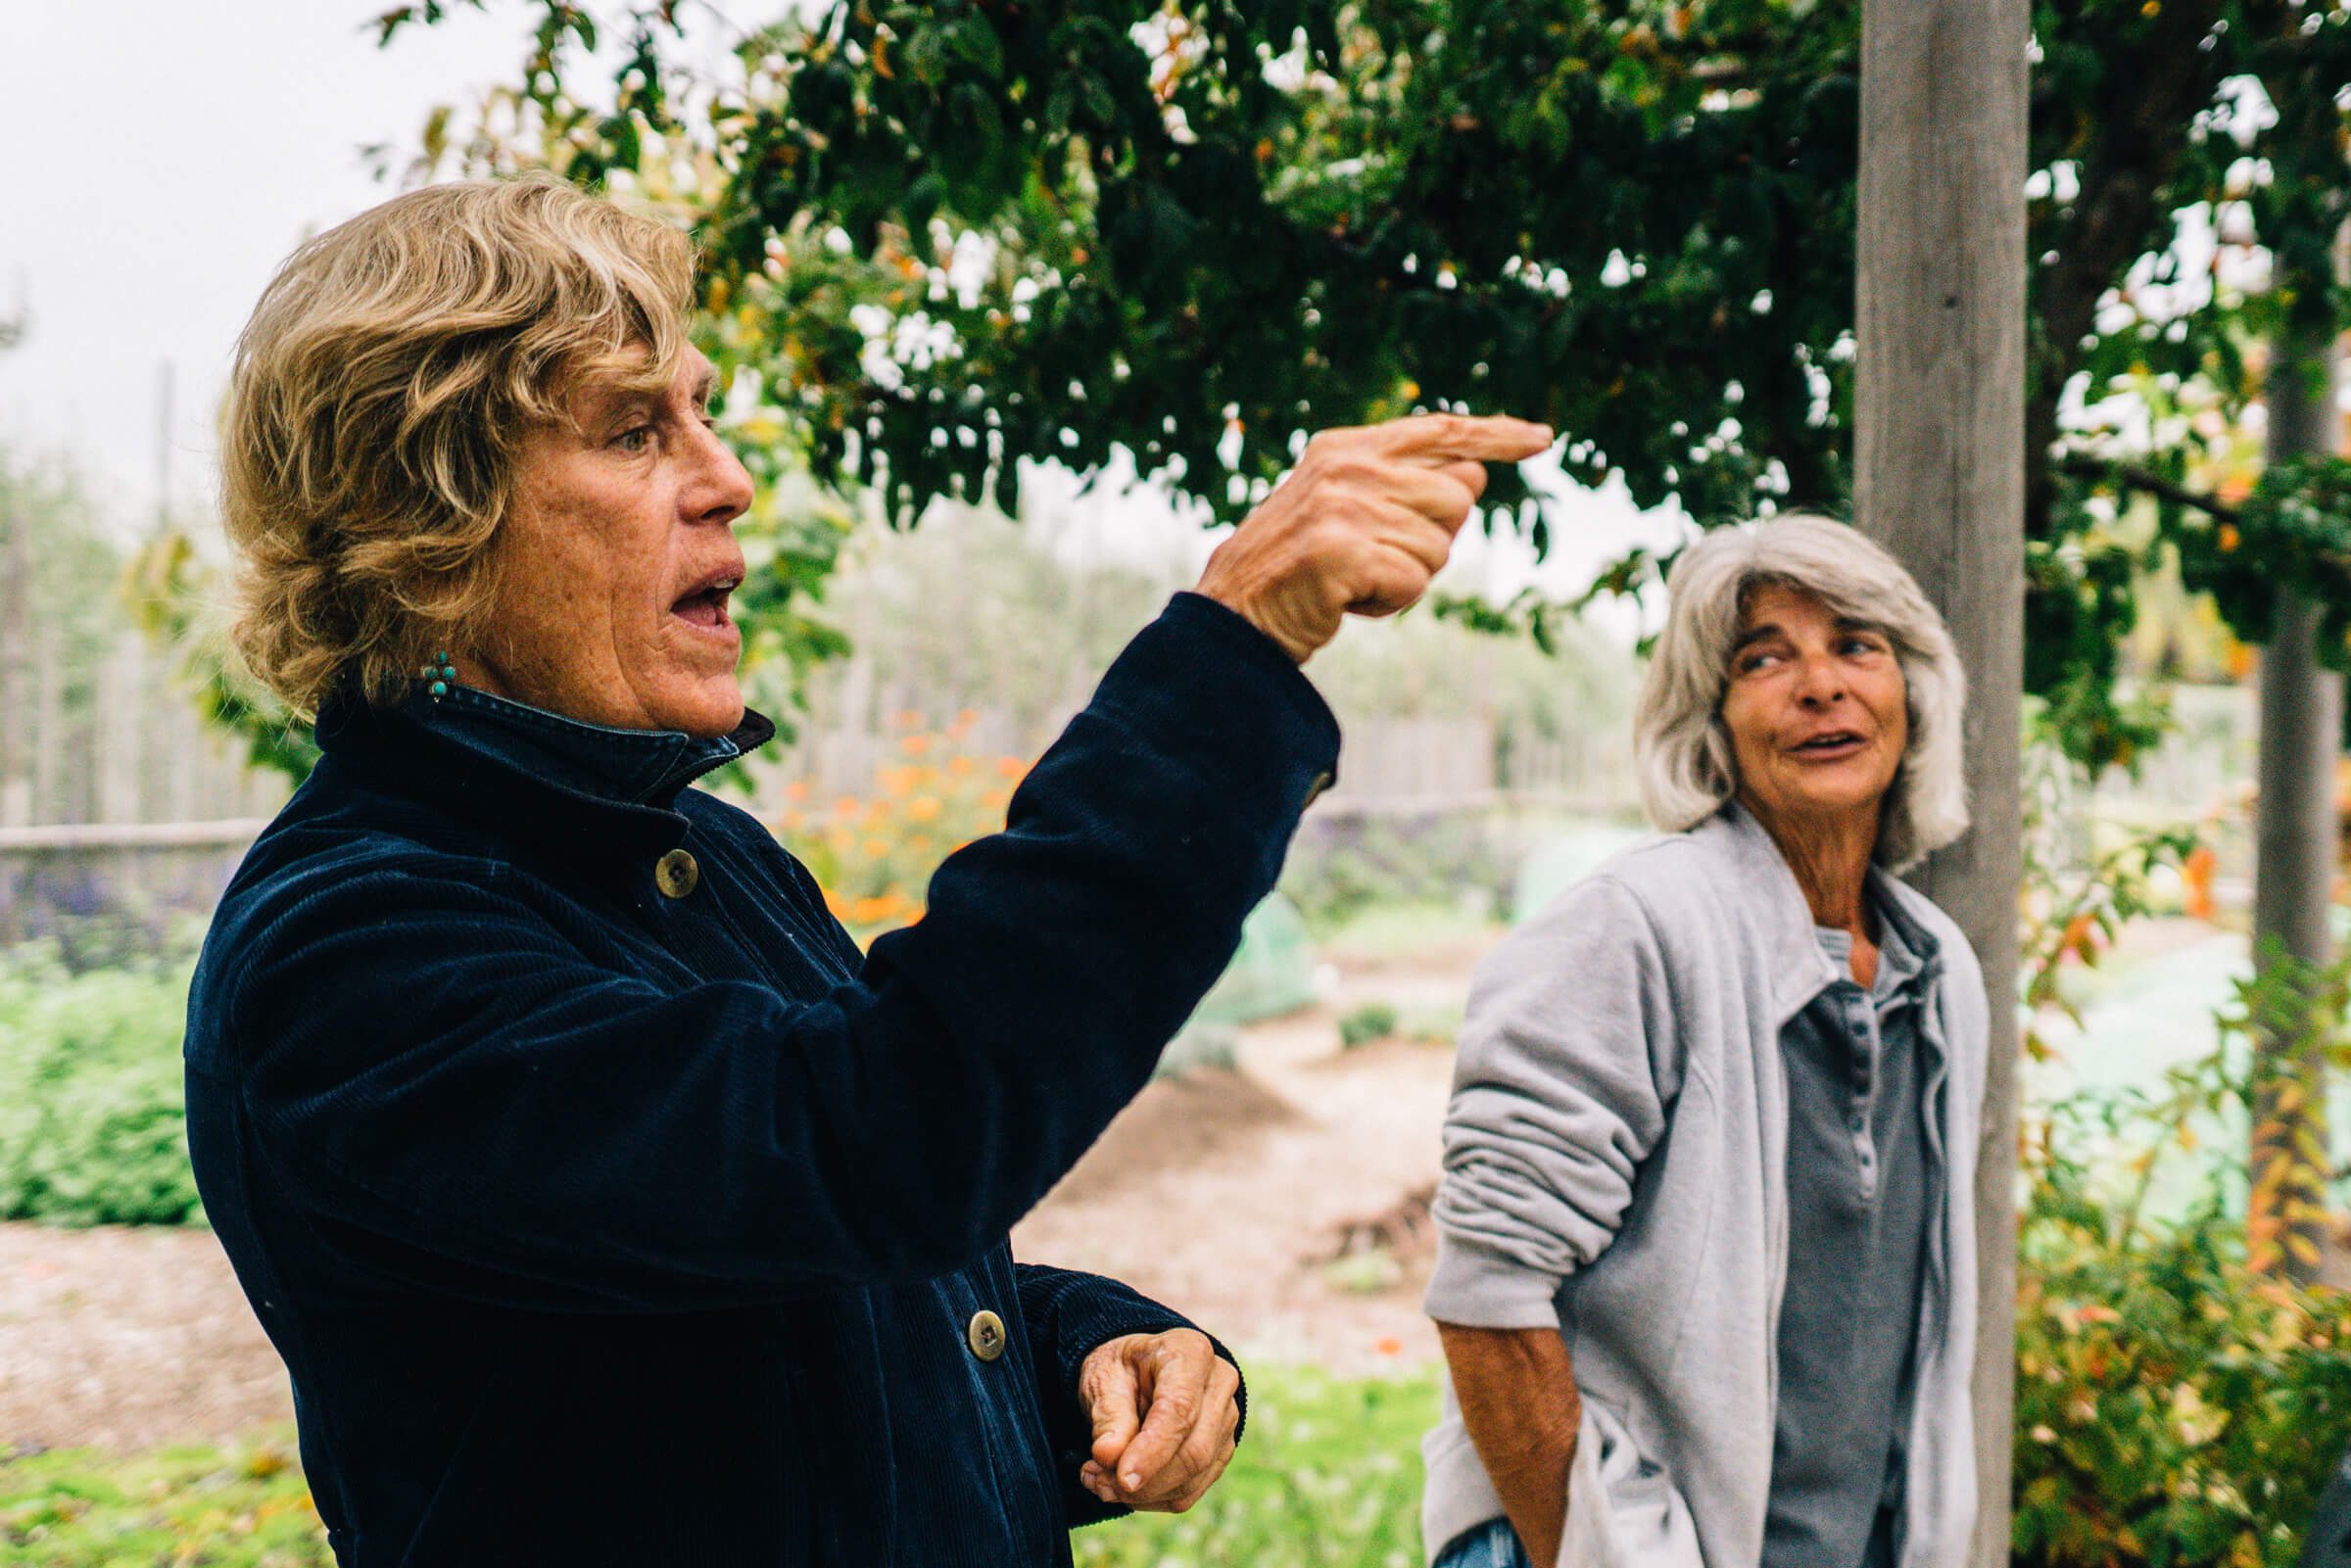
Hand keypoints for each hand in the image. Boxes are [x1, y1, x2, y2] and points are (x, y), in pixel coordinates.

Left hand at [1075, 1328, 1240, 1513]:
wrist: (1136, 1371)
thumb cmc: (1120, 1369)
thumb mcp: (1103, 1377)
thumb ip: (1109, 1416)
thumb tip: (1108, 1456)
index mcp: (1190, 1353)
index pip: (1180, 1410)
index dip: (1153, 1450)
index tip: (1122, 1478)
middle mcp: (1219, 1384)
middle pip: (1194, 1450)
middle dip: (1145, 1479)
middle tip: (1095, 1480)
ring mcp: (1226, 1420)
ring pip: (1194, 1476)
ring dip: (1144, 1493)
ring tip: (1100, 1483)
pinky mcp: (1220, 1450)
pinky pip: (1190, 1490)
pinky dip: (1153, 1499)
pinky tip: (1123, 1489)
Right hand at [1193, 412, 1553, 663]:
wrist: (1237, 613)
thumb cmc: (1298, 567)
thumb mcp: (1347, 507)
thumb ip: (1403, 486)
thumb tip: (1476, 476)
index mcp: (1348, 447)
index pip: (1441, 431)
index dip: (1497, 435)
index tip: (1543, 438)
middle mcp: (1349, 467)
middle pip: (1458, 499)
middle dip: (1433, 540)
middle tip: (1377, 557)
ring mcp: (1345, 506)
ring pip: (1440, 548)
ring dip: (1408, 577)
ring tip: (1355, 579)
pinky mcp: (1344, 550)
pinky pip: (1414, 582)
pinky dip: (1390, 602)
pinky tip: (1349, 599)